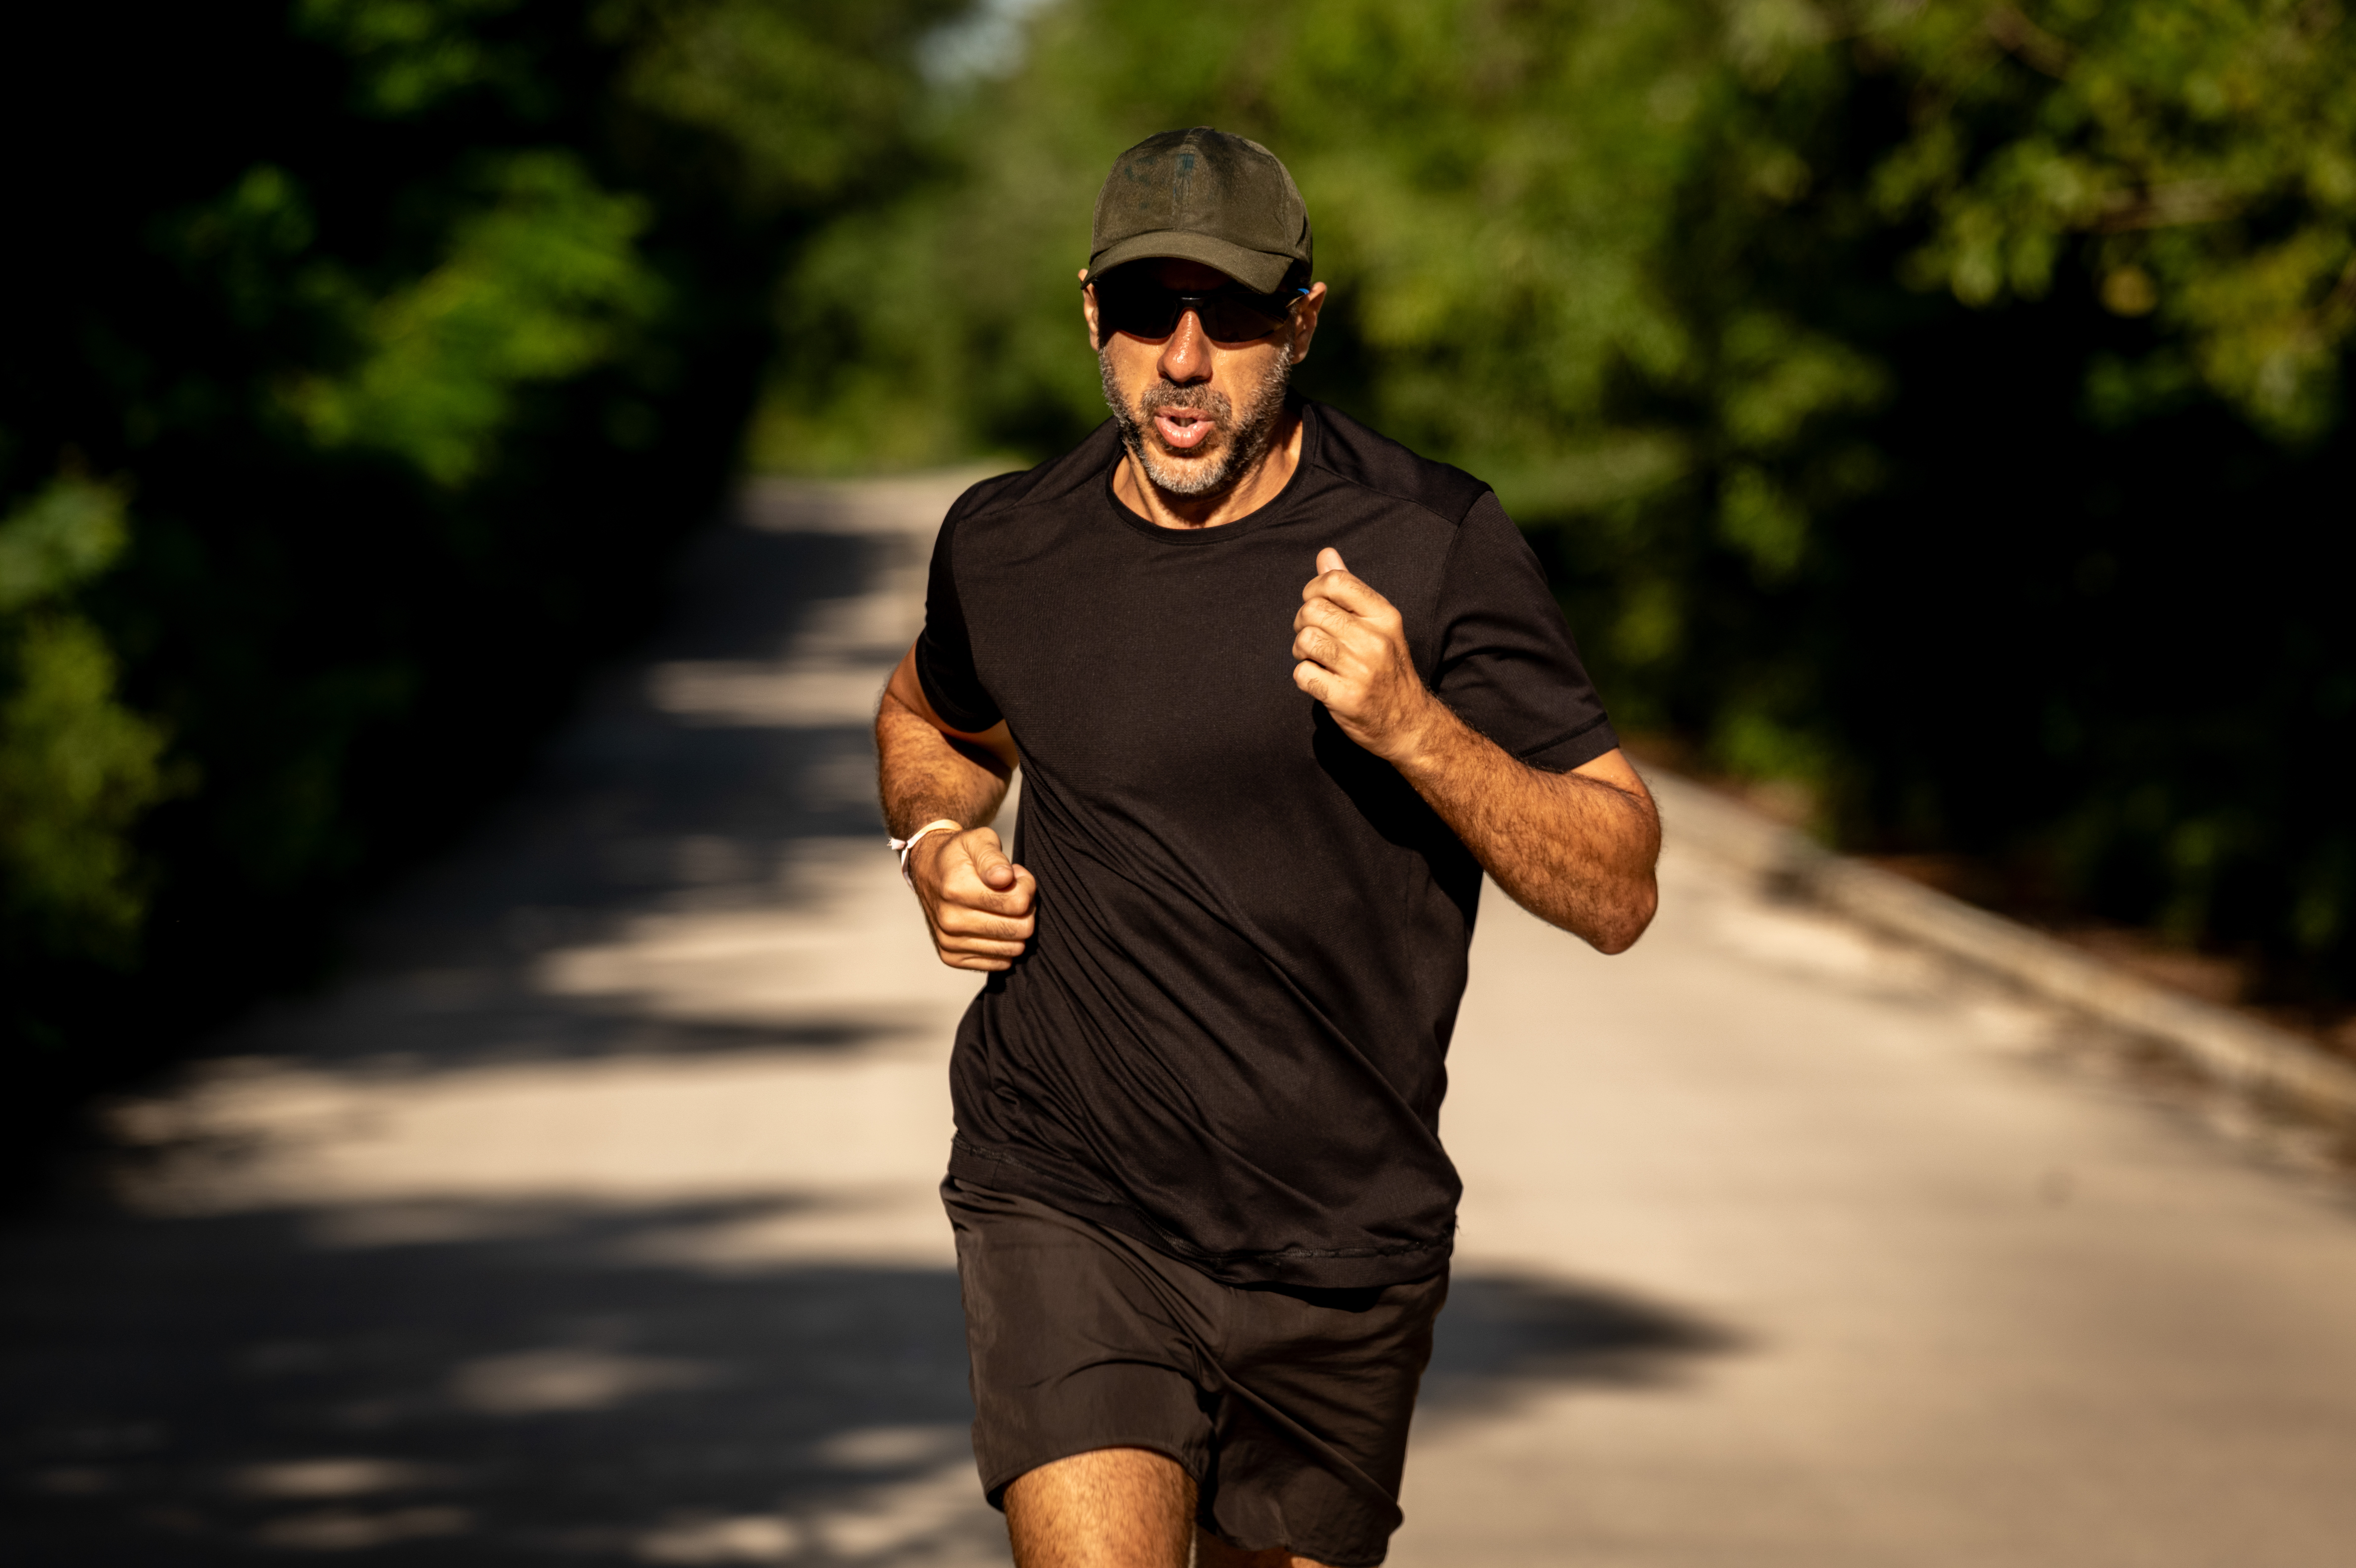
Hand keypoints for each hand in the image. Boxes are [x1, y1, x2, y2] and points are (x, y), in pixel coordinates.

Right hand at [908, 825, 1036, 971]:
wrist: (928, 870)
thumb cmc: (958, 854)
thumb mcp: (978, 840)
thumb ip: (993, 857)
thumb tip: (1004, 878)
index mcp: (956, 889)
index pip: (1018, 903)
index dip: (1026, 887)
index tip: (1016, 877)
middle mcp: (949, 919)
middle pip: (1019, 929)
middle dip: (1025, 909)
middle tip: (1013, 893)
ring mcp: (949, 941)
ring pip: (1013, 949)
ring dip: (1015, 926)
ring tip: (1002, 907)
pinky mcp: (951, 956)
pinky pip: (998, 963)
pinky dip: (1003, 944)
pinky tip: (992, 923)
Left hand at [1292, 546, 1437, 761]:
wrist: (1409, 724)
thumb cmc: (1388, 669)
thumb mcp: (1378, 625)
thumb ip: (1350, 590)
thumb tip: (1326, 555)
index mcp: (1385, 616)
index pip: (1336, 582)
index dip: (1314, 590)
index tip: (1318, 605)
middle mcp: (1375, 640)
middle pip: (1313, 610)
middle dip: (1303, 622)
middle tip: (1315, 637)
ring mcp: (1360, 670)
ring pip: (1305, 640)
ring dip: (1302, 650)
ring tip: (1317, 658)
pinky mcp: (1345, 698)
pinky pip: (1302, 674)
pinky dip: (1304, 677)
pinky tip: (1320, 680)